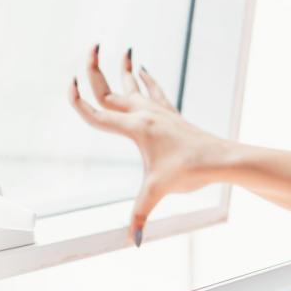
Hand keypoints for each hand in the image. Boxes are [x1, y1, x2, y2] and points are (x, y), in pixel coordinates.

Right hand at [67, 45, 230, 245]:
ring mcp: (159, 112)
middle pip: (112, 90)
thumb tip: (133, 242)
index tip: (68, 87)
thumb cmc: (191, 171)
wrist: (222, 158)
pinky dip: (145, 78)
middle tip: (89, 48)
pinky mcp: (171, 115)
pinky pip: (154, 90)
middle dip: (97, 70)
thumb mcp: (159, 192)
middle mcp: (145, 114)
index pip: (98, 113)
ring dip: (122, 69)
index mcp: (136, 128)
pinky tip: (142, 69)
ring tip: (118, 49)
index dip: (79, 101)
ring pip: (134, 85)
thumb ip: (140, 215)